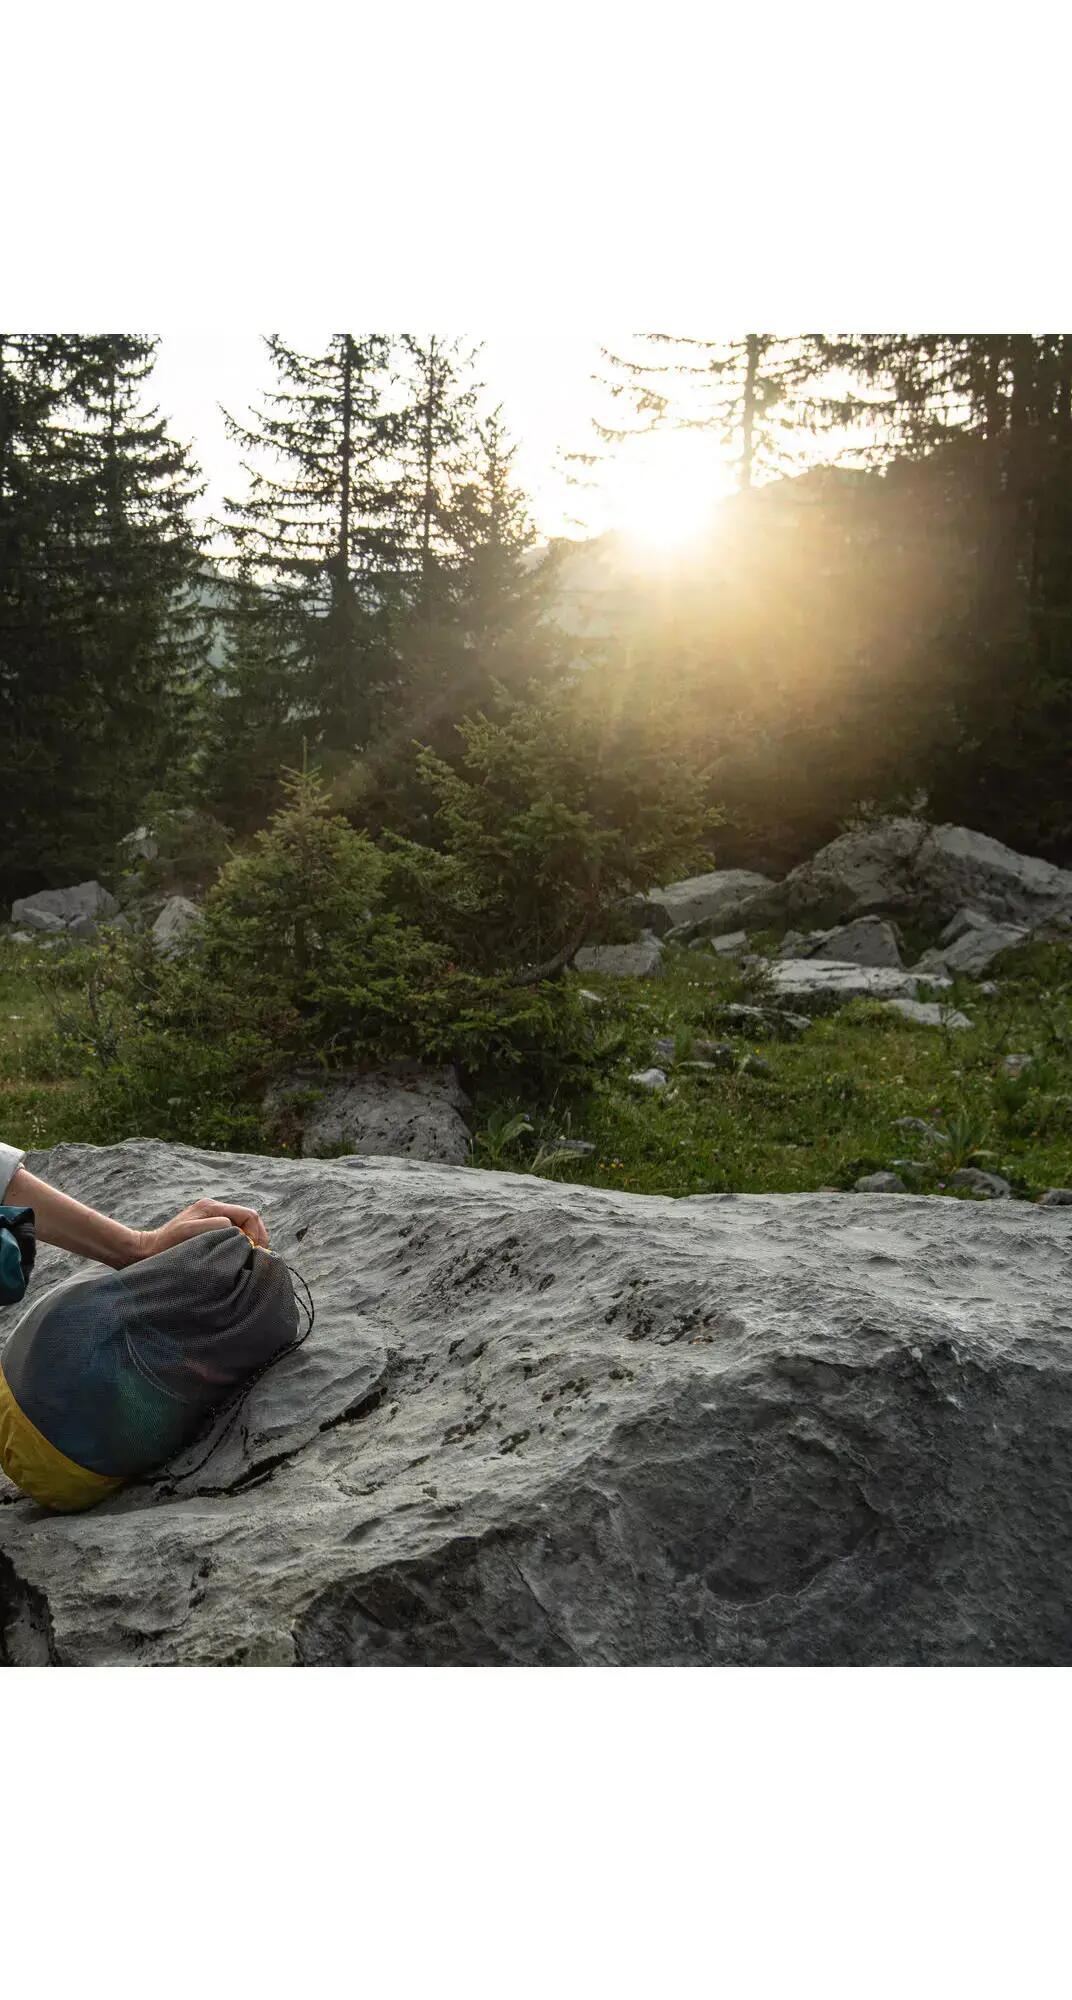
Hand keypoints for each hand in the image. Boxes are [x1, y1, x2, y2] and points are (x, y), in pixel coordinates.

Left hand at [132, 1196, 269, 1261]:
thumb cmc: (167, 1245)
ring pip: (242, 1226)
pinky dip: (239, 1243)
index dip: (258, 1233)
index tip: (256, 1252)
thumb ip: (216, 1226)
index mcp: (212, 1207)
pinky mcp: (207, 1228)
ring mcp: (210, 1217)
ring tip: (248, 1258)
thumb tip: (236, 1230)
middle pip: (249, 1218)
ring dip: (249, 1241)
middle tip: (258, 1256)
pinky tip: (235, 1256)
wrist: (146, 1251)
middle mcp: (213, 1208)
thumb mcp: (191, 1233)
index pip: (249, 1215)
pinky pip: (232, 1232)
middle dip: (258, 1237)